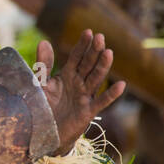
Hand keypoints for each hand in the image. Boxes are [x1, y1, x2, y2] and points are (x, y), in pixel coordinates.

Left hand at [38, 30, 125, 151]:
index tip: (88, 32)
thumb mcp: (42, 84)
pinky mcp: (88, 111)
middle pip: (88, 65)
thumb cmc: (45, 107)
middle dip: (94, 51)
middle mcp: (79, 83)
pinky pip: (101, 102)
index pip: (77, 57)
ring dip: (103, 67)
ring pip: (96, 79)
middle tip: (100, 37)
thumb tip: (44, 41)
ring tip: (109, 52)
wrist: (46, 132)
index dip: (82, 45)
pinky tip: (121, 85)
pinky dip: (111, 94)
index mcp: (68, 75)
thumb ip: (44, 65)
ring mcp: (85, 96)